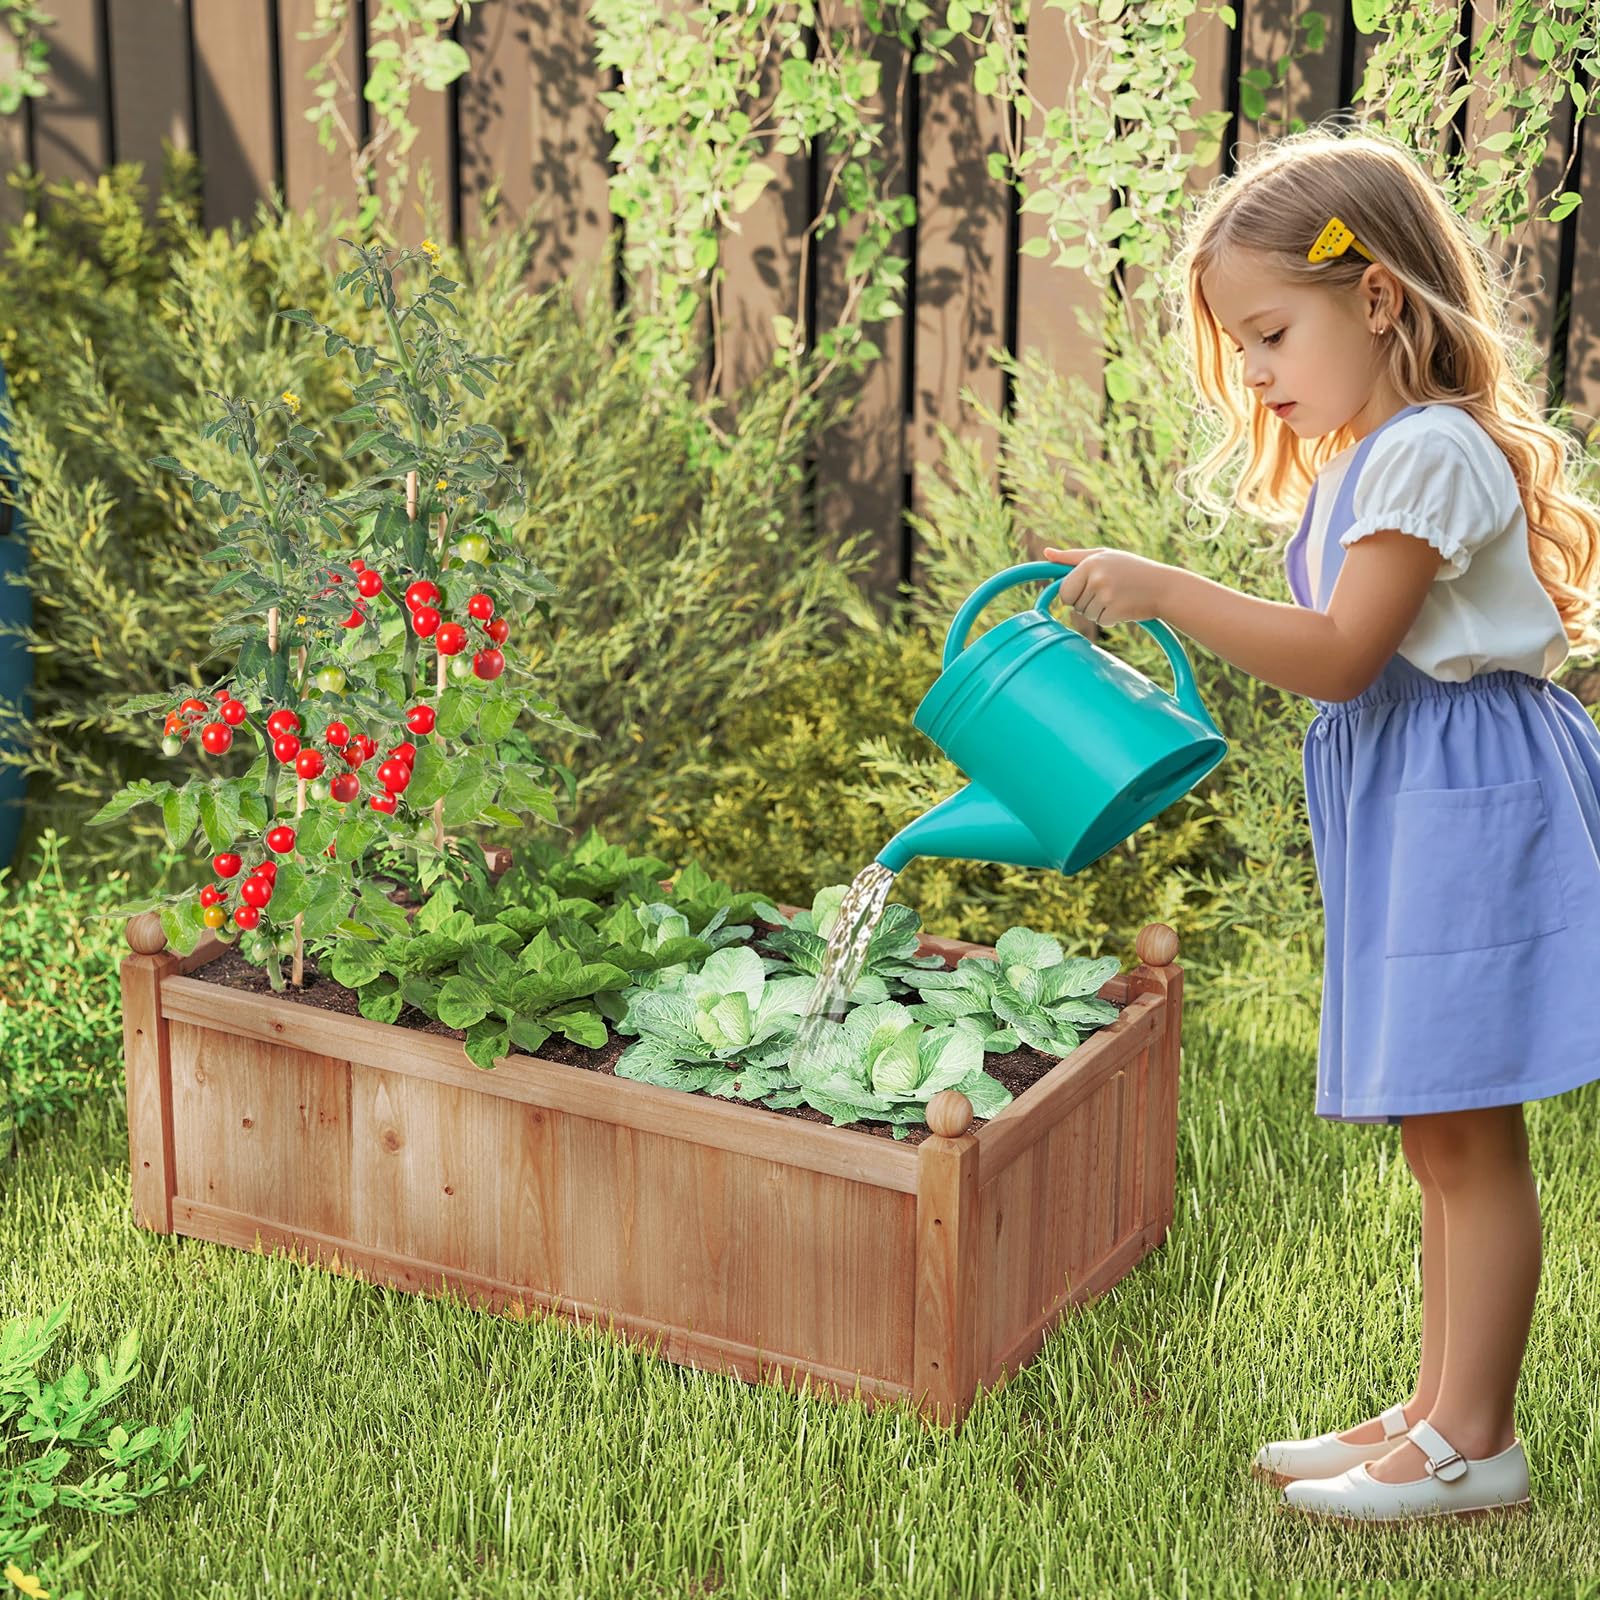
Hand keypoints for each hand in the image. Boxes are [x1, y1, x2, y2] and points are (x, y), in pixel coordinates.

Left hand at [1040, 545, 1176, 628]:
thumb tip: (1046, 553)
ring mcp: (1105, 595)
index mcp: (1090, 563)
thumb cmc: (1131, 569)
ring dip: (1099, 611)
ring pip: (1086, 615)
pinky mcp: (1115, 612)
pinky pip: (1101, 622)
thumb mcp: (1103, 556)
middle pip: (1073, 604)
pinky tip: (1124, 607)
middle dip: (1086, 603)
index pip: (1064, 590)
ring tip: (1119, 597)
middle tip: (1107, 592)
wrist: (1164, 586)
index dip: (1073, 593)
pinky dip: (1111, 619)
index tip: (1087, 589)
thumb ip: (1072, 557)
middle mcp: (1096, 577)